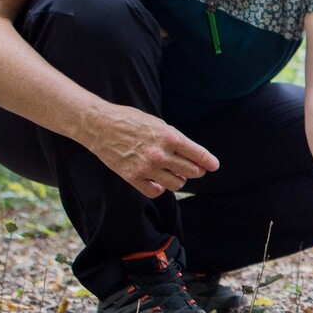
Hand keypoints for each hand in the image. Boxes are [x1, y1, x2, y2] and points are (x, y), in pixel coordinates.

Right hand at [83, 104, 218, 197]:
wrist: (99, 125)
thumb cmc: (131, 121)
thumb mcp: (158, 124)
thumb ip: (176, 140)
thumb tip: (193, 155)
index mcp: (169, 137)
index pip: (199, 155)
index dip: (209, 162)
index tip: (214, 166)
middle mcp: (160, 154)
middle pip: (192, 172)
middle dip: (195, 170)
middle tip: (192, 168)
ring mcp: (146, 167)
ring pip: (177, 184)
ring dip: (179, 179)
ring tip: (173, 172)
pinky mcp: (132, 177)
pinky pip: (156, 192)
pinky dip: (160, 188)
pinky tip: (157, 181)